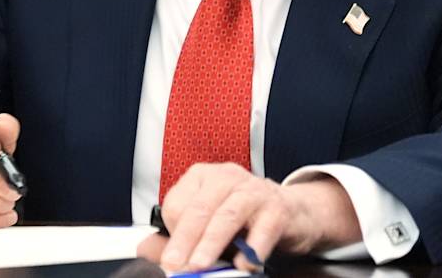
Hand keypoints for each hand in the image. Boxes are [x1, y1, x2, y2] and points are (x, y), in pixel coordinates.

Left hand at [135, 164, 359, 272]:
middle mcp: (226, 177)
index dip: (173, 232)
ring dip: (212, 243)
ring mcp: (254, 190)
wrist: (294, 212)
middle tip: (173, 264)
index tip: (171, 257)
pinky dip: (252, 248)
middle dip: (184, 239)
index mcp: (203, 177)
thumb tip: (147, 250)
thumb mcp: (209, 222)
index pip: (177, 203)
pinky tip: (245, 263)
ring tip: (199, 264)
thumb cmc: (244, 218)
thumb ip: (181, 236)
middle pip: (199, 209)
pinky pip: (263, 228)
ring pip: (227, 215)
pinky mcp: (278, 208)